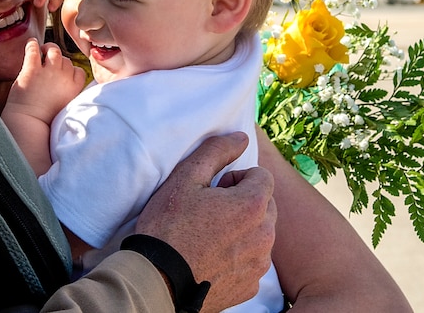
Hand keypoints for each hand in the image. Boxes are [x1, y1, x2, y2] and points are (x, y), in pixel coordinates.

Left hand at [4, 38, 84, 122]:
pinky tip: (31, 43)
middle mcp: (64, 78)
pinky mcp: (32, 70)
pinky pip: (34, 50)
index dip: (70, 71)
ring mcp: (48, 72)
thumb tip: (66, 82)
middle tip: (49, 65)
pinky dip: (32, 44)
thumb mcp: (66, 106)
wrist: (29, 124)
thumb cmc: (45, 120)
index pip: (78, 71)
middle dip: (59, 61)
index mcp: (74, 88)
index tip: (63, 74)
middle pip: (66, 60)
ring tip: (42, 50)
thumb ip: (69, 93)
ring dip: (48, 48)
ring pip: (54, 50)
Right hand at [135, 133, 275, 312]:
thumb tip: (241, 137)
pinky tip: (211, 257)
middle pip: (265, 205)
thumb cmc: (169, 226)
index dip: (236, 178)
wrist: (157, 279)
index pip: (262, 176)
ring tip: (208, 236)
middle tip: (210, 211)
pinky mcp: (250, 286)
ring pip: (260, 234)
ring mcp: (259, 264)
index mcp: (252, 205)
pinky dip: (238, 256)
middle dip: (243, 202)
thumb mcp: (186, 177)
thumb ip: (217, 151)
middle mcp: (265, 235)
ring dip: (243, 229)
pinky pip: (252, 261)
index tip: (215, 190)